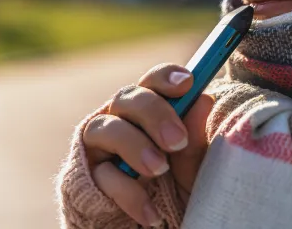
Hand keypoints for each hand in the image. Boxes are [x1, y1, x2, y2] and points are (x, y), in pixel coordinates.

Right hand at [83, 63, 213, 226]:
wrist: (158, 222)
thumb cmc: (177, 184)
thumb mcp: (192, 166)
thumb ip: (195, 138)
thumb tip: (203, 100)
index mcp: (149, 109)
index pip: (152, 81)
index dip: (165, 76)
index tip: (187, 83)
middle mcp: (121, 118)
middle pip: (126, 97)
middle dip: (153, 114)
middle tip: (176, 141)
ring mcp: (101, 143)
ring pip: (105, 128)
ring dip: (134, 146)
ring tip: (159, 170)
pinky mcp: (88, 173)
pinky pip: (102, 175)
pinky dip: (128, 193)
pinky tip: (151, 212)